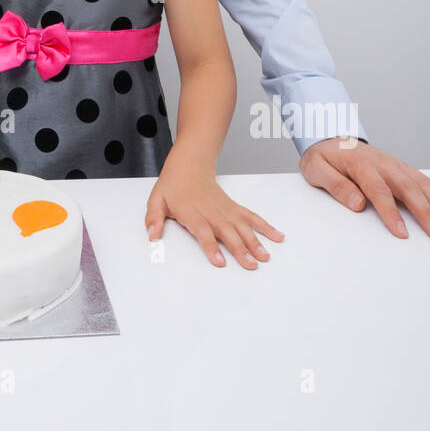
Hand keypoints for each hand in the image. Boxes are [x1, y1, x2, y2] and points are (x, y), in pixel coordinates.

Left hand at [145, 152, 284, 269]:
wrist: (189, 165)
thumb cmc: (173, 186)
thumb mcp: (156, 200)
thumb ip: (154, 219)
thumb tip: (152, 236)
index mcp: (192, 212)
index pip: (203, 232)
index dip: (211, 247)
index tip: (220, 262)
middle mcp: (211, 212)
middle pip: (228, 232)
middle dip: (240, 249)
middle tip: (251, 265)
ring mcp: (225, 210)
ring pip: (243, 226)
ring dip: (255, 242)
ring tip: (265, 257)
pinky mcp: (233, 207)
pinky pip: (251, 217)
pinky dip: (265, 226)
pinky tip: (277, 236)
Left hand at [299, 137, 429, 240]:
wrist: (330, 139)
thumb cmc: (323, 157)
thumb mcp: (316, 170)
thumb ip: (336, 186)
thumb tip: (358, 204)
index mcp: (361, 164)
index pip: (379, 191)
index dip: (391, 213)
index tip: (401, 232)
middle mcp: (382, 163)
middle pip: (407, 188)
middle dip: (424, 212)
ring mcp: (394, 164)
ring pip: (420, 184)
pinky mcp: (400, 168)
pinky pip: (422, 180)